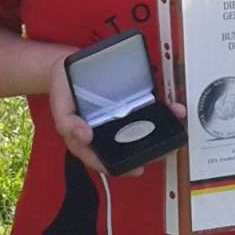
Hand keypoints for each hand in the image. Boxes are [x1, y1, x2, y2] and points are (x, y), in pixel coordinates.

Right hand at [44, 54, 184, 177]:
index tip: (137, 169)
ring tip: (174, 131)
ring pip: (142, 129)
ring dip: (160, 131)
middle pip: (129, 146)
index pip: (106, 160)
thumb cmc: (63, 91)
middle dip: (148, 151)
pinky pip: (147, 107)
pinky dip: (162, 108)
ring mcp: (120, 116)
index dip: (122, 167)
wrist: (67, 64)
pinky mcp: (129, 100)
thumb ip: (68, 125)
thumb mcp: (60, 109)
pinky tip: (174, 108)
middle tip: (164, 152)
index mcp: (90, 141)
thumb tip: (85, 137)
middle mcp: (107, 131)